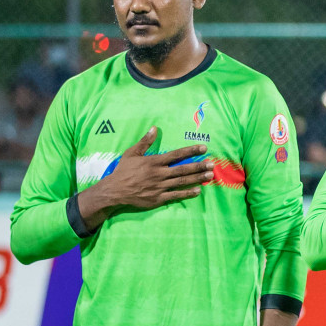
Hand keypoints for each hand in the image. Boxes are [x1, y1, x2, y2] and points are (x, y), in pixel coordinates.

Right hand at [79, 128, 211, 226]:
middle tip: (212, 163)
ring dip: (197, 178)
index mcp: (154, 162)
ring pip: (182, 181)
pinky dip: (188, 193)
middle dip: (199, 165)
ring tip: (210, 175)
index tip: (204, 148)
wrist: (114, 191)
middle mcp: (159, 174)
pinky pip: (176, 195)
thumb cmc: (123, 171)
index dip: (191, 151)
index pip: (176, 154)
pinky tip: (198, 190)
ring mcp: (160, 186)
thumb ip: (144, 142)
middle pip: (183, 169)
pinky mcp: (159, 198)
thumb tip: (154, 128)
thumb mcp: (131, 153)